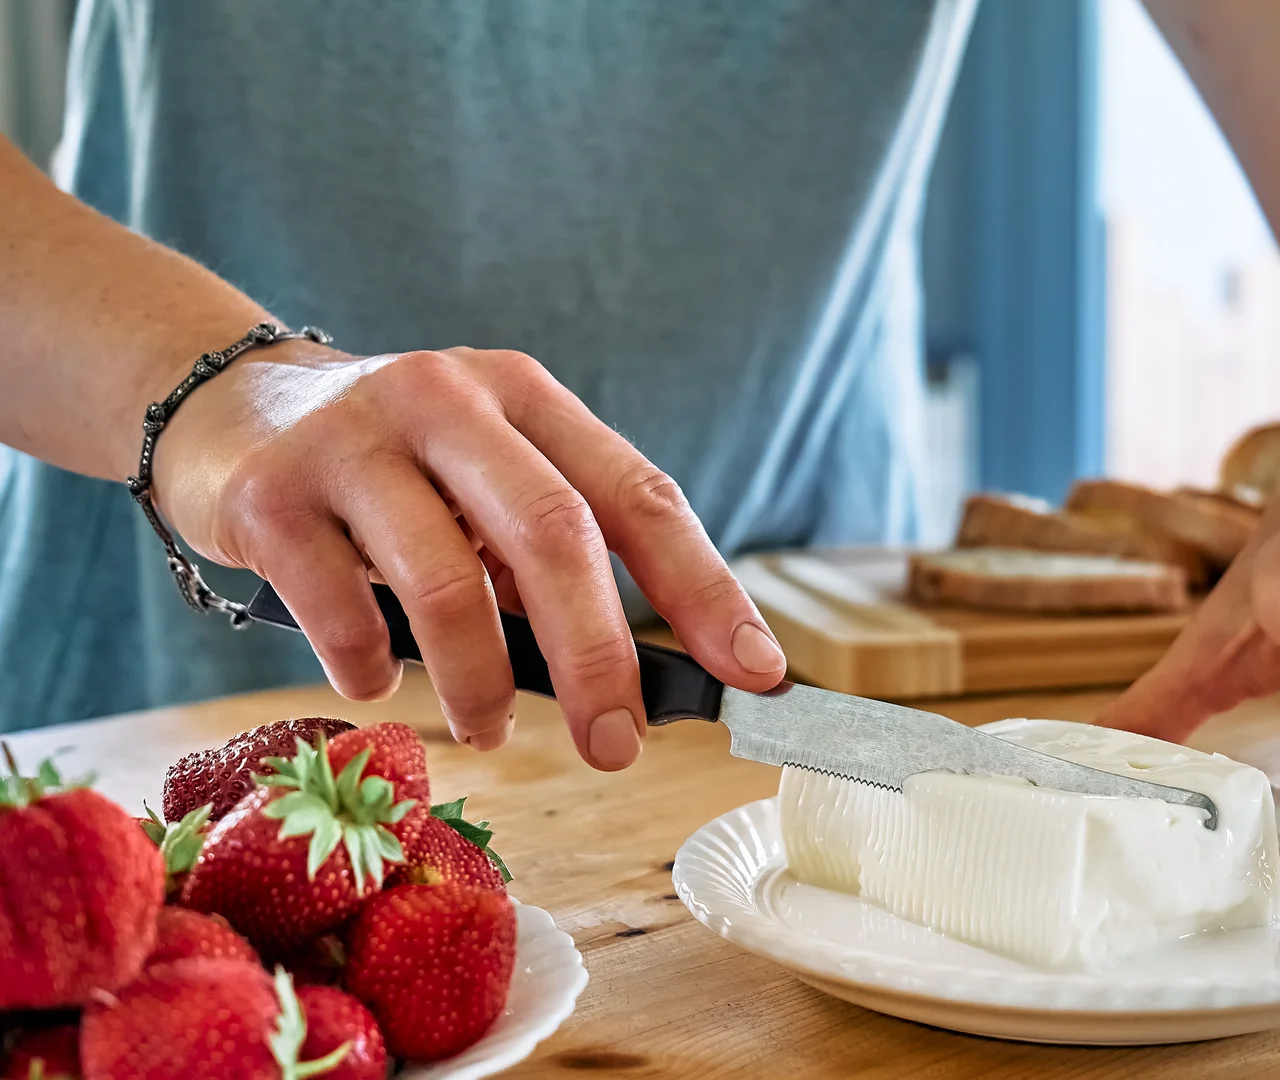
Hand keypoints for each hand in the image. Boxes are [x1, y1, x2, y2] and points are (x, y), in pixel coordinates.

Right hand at [150, 340, 787, 769]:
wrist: (224, 410)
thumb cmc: (394, 469)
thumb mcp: (485, 475)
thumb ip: (554, 549)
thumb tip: (641, 676)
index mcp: (526, 398)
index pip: (639, 495)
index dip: (705, 588)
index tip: (756, 671)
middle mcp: (448, 400)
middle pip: (553, 534)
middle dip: (598, 656)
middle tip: (616, 746)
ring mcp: (354, 440)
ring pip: (447, 585)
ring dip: (481, 683)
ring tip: (488, 730)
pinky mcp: (270, 494)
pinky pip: (342, 609)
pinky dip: (371, 667)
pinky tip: (378, 680)